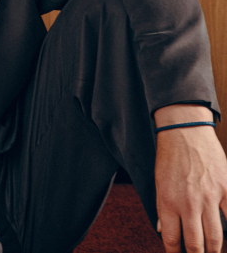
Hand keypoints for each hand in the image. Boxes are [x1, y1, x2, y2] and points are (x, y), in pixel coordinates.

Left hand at [154, 105, 226, 252]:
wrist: (185, 134)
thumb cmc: (169, 159)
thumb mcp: (158, 185)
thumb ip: (162, 210)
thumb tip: (164, 231)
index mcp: (168, 203)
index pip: (172, 240)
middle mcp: (188, 204)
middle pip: (196, 245)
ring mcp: (210, 198)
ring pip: (216, 237)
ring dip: (215, 250)